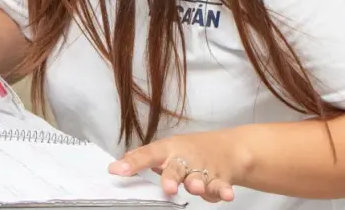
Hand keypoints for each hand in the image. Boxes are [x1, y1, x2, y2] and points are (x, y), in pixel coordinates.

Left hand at [108, 131, 250, 202]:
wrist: (228, 148)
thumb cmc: (189, 151)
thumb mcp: (165, 150)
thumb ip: (143, 158)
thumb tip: (116, 165)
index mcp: (168, 150)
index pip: (146, 155)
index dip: (131, 163)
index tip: (116, 170)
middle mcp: (185, 159)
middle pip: (176, 167)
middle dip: (171, 177)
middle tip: (167, 187)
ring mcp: (203, 169)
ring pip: (199, 177)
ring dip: (197, 183)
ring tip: (195, 188)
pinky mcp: (219, 179)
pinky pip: (220, 186)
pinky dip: (223, 191)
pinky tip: (226, 195)